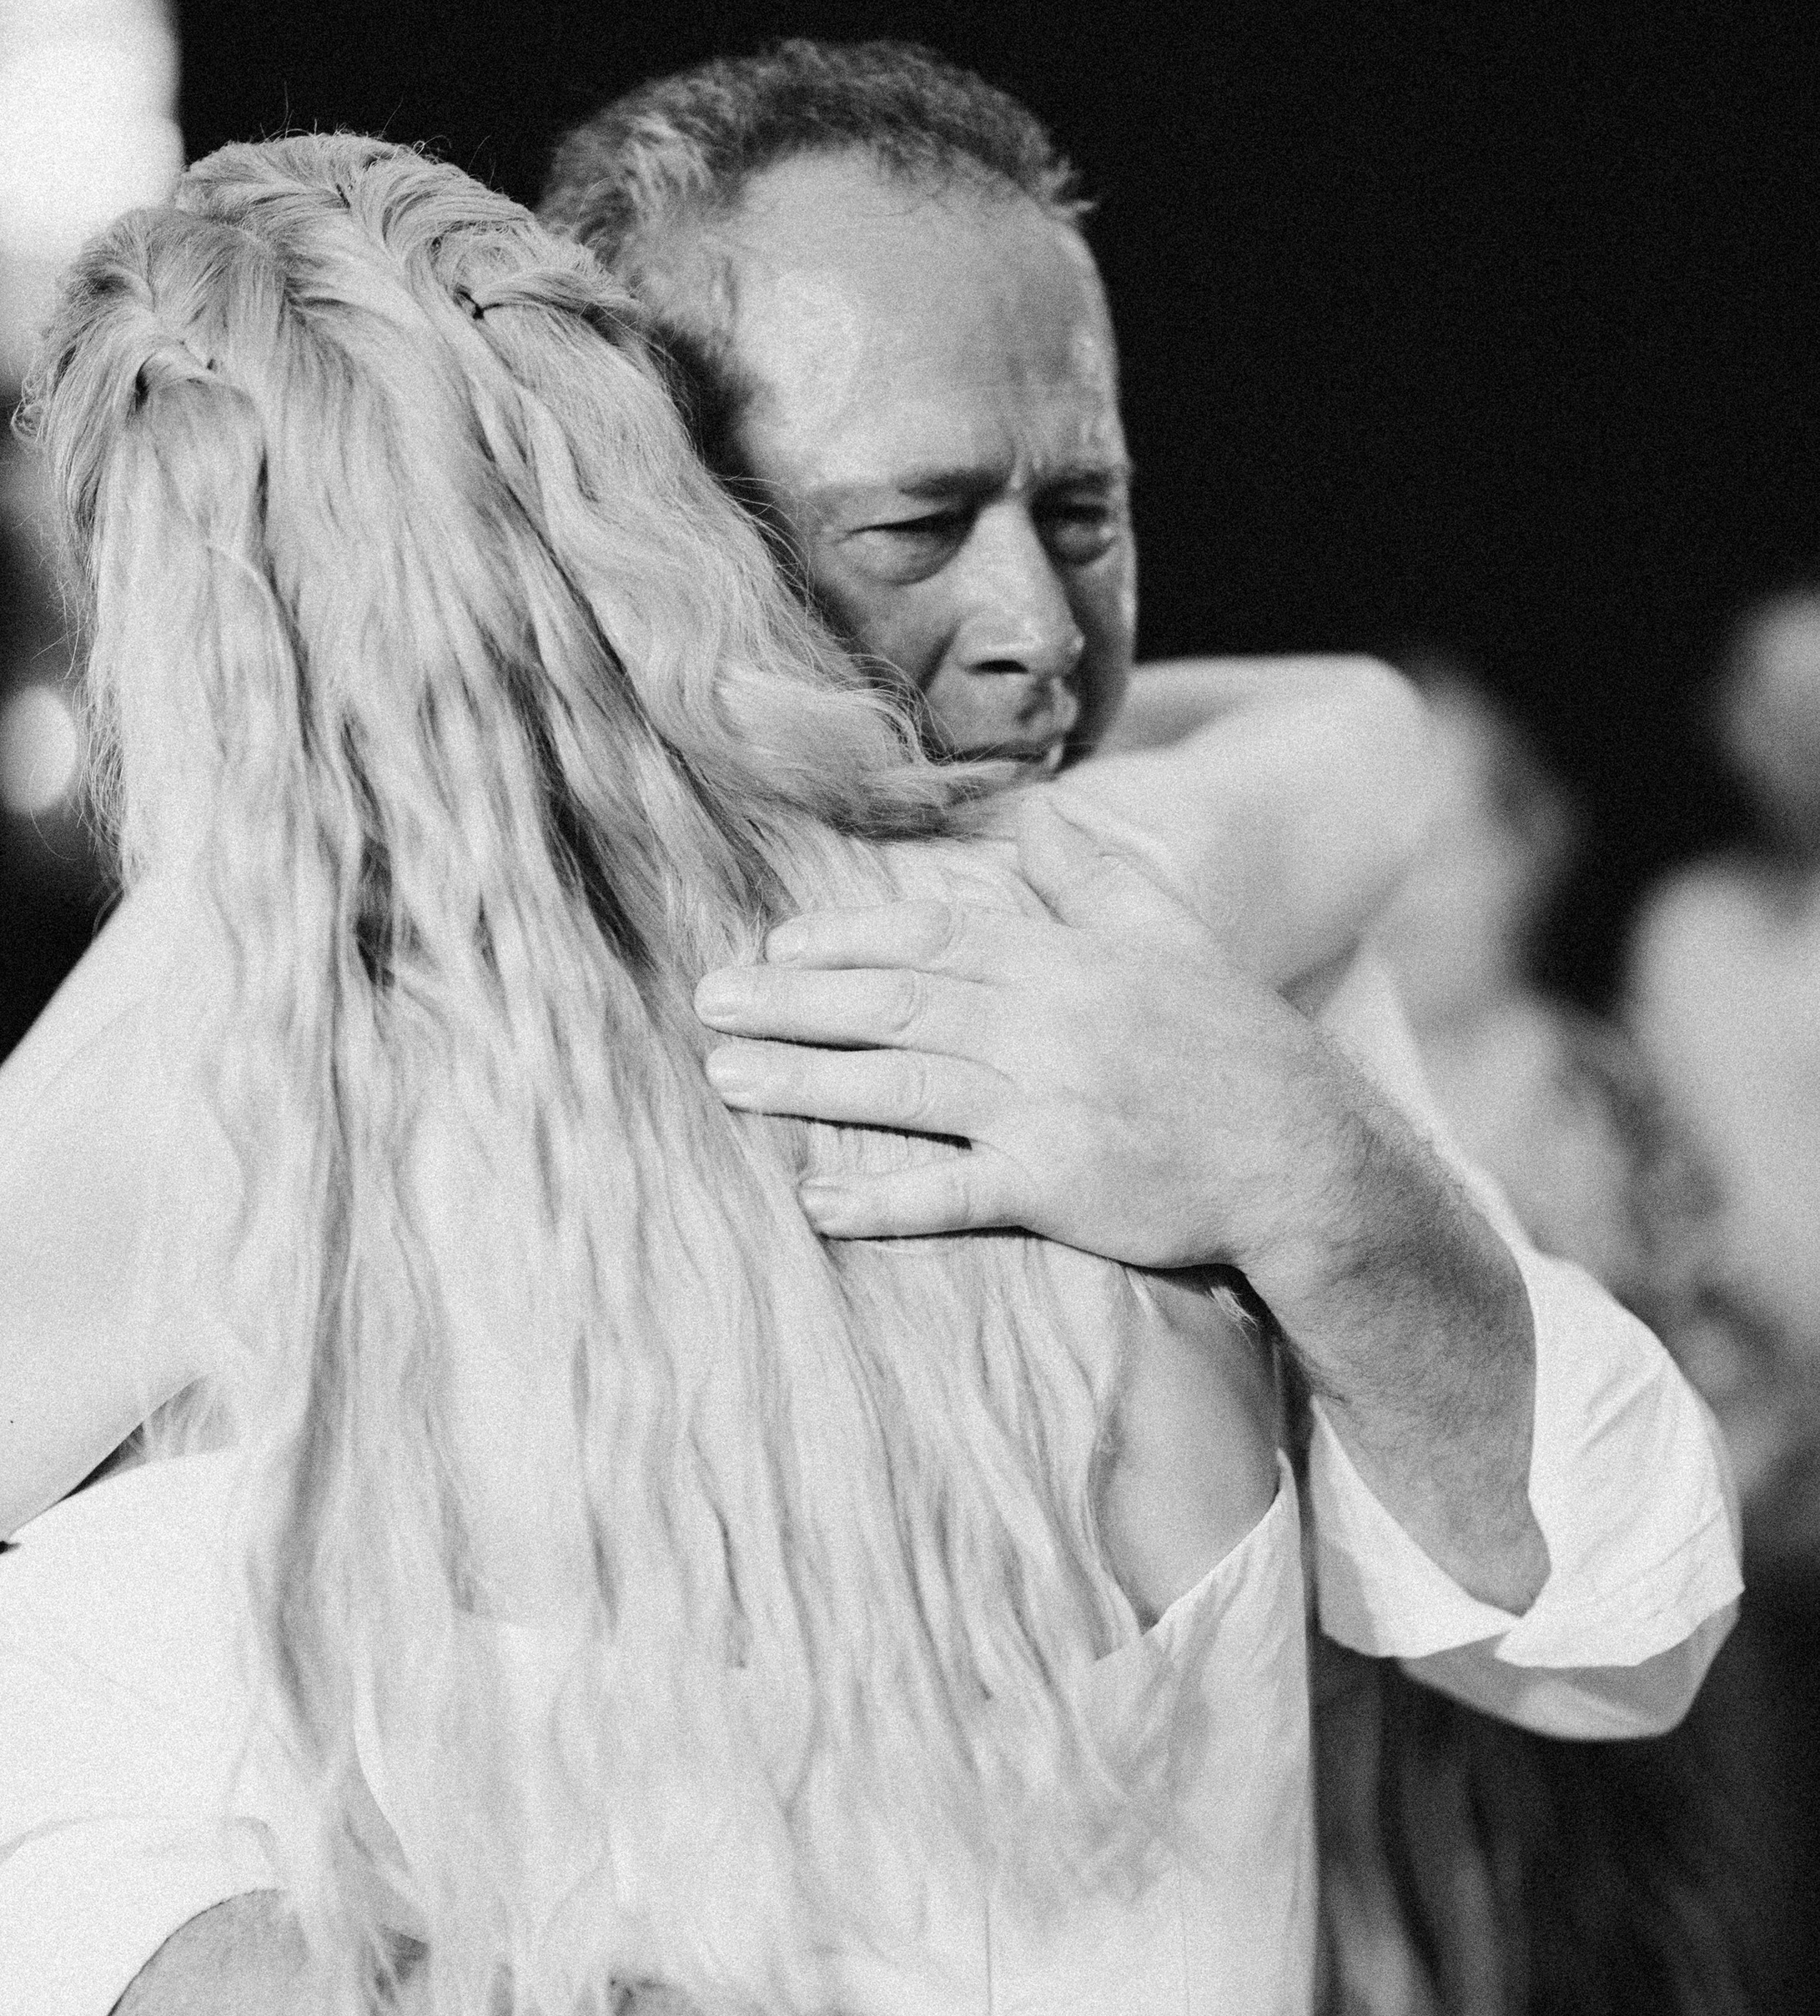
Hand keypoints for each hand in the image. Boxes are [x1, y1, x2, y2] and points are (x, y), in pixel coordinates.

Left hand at [695, 802, 1349, 1268]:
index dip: (844, 938)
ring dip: (807, 1083)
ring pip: (903, 1085)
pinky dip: (884, 1201)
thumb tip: (1034, 811)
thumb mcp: (1169, 933)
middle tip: (708, 1003)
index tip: (776, 945)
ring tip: (727, 1079)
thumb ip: (1089, 874)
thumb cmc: (1235, 1045)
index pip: (931, 935)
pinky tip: (817, 1204)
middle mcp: (1045, 1021)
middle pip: (896, 1003)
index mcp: (1063, 959)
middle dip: (793, 1002)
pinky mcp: (1060, 1185)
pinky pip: (954, 1193)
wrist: (1307, 1156)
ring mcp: (1048, 1103)